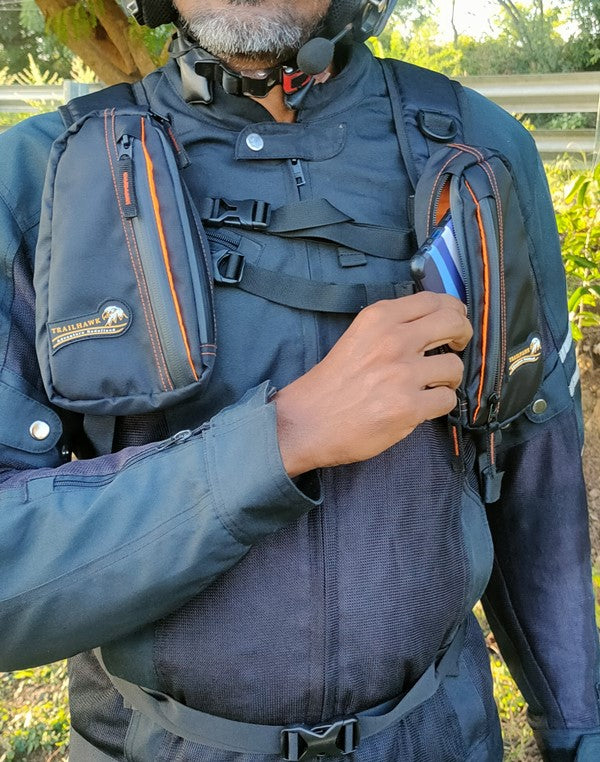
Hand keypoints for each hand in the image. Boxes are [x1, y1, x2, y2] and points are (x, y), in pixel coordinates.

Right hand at [275, 292, 471, 476]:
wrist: (306, 421)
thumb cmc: (330, 383)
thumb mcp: (357, 337)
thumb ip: (390, 328)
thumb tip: (430, 327)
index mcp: (379, 318)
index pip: (434, 300)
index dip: (453, 311)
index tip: (452, 323)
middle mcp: (393, 340)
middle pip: (454, 323)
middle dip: (463, 335)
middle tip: (457, 347)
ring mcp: (403, 374)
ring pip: (455, 366)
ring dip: (449, 378)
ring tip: (433, 385)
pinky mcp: (408, 407)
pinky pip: (447, 400)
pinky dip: (440, 404)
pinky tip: (424, 406)